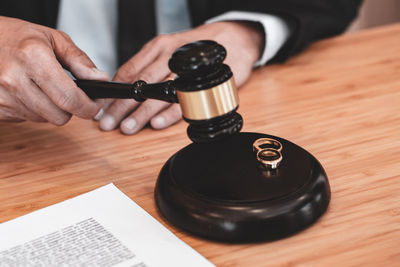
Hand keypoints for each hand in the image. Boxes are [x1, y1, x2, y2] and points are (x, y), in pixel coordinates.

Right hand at [0, 16, 108, 124]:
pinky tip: (28, 92)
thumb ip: (80, 61)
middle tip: (70, 94)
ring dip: (50, 109)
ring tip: (43, 88)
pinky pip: (26, 119)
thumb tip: (100, 79)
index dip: (89, 107)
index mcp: (33, 57)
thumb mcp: (53, 39)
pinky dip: (33, 109)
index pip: (70, 99)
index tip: (95, 105)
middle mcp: (14, 79)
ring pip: (44, 120)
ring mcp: (2, 96)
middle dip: (71, 108)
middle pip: (60, 116)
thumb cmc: (17, 37)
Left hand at [97, 21, 263, 134]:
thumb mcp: (170, 49)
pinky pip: (184, 99)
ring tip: (128, 127)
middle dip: (121, 106)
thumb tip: (125, 90)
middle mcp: (170, 55)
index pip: (129, 71)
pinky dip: (169, 114)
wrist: (234, 39)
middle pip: (140, 83)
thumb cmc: (197, 49)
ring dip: (142, 113)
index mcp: (158, 47)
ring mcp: (187, 69)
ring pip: (159, 92)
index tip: (102, 108)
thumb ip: (149, 67)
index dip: (113, 92)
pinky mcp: (204, 81)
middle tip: (109, 123)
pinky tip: (157, 123)